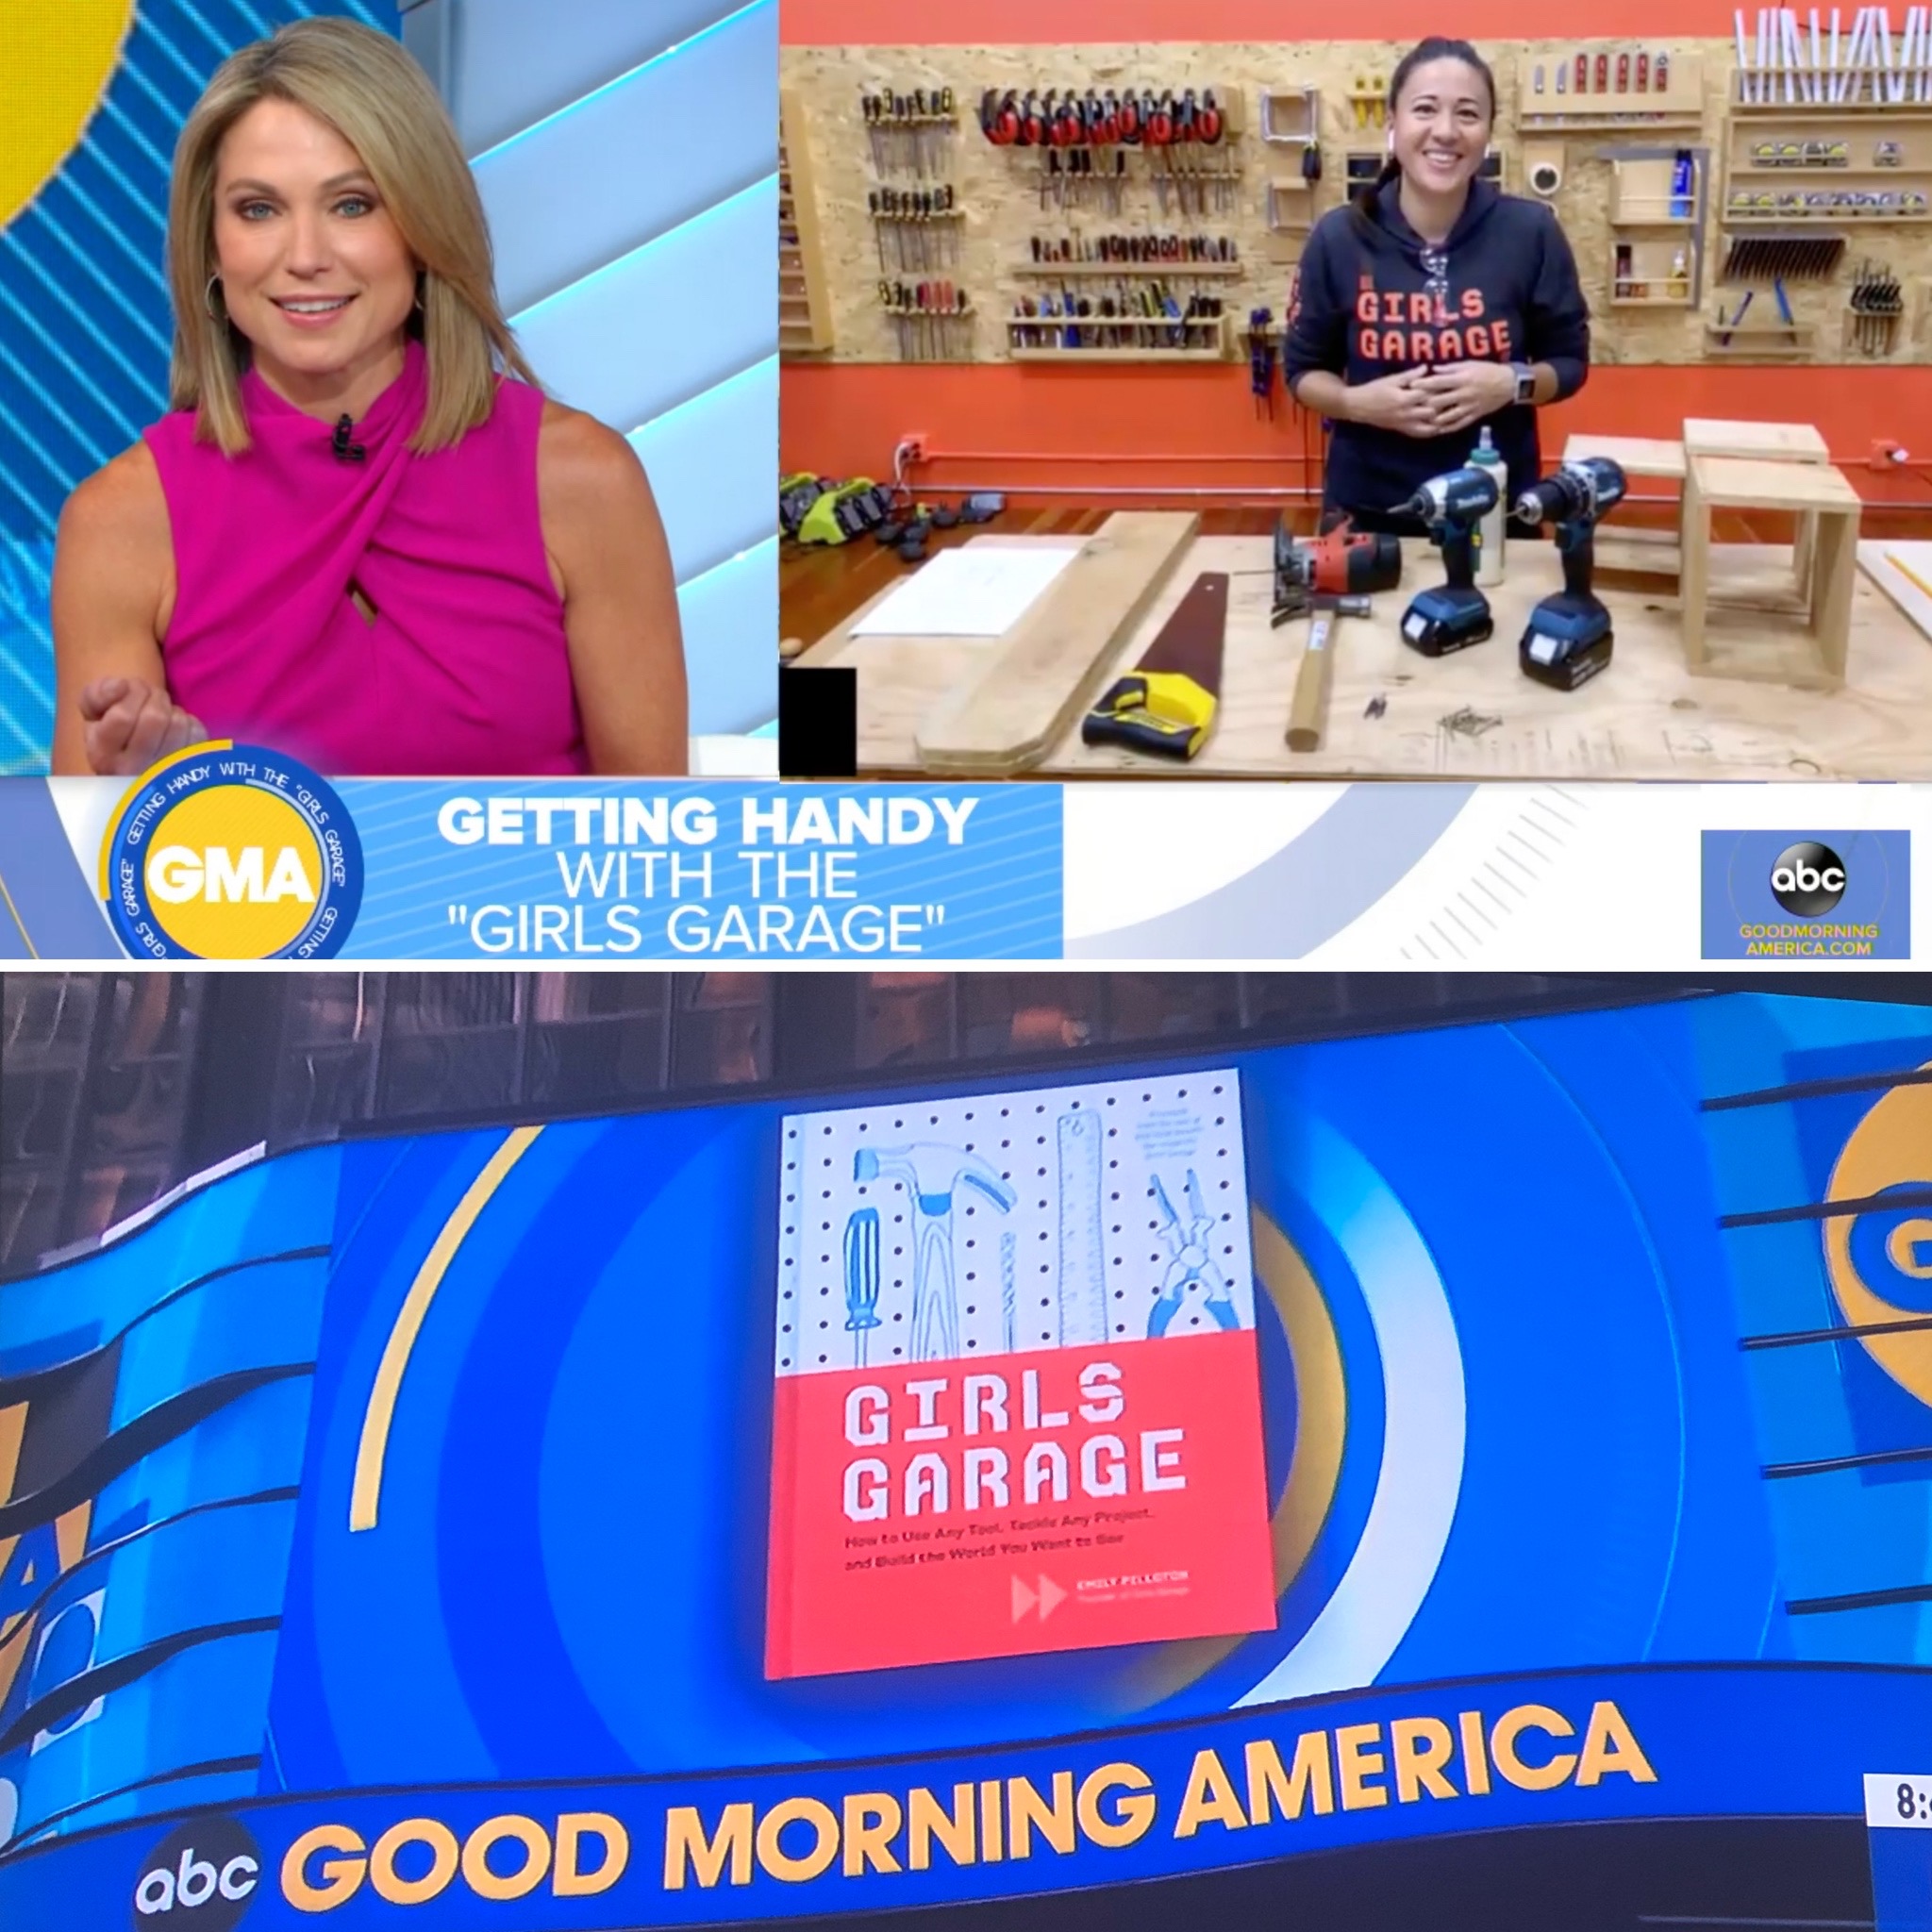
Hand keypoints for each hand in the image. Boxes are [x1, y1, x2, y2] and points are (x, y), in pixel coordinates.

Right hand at [78, 677, 206, 775]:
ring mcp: (164, 773)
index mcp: (103, 754)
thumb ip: (95, 695)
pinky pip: (197, 732)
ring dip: (172, 708)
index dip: (132, 691)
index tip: (130, 687)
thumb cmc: (112, 732)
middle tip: (150, 695)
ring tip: (162, 712)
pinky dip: (189, 721)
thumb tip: (120, 686)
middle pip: (155, 717)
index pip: (122, 716)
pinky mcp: (190, 768)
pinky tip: (176, 728)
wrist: (137, 770)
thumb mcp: (92, 713)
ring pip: (178, 723)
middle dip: (155, 695)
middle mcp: (133, 769)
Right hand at [1344, 369, 1441, 437]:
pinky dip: (1430, 431)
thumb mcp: (1391, 379)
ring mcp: (1404, 424)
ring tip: (1449, 414)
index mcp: (1404, 398)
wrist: (1358, 406)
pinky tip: (1439, 427)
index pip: (1428, 394)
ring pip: (1429, 427)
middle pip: (1432, 412)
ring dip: (1440, 421)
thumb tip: (1427, 367)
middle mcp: (1406, 414)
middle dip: (1442, 405)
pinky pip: (1419, 434)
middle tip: (1452, 398)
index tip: (1449, 383)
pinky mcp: (1402, 430)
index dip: (1440, 388)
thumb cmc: (1374, 389)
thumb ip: (1410, 375)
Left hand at [1410, 361, 1518, 437]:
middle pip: (1439, 401)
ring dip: (1433, 419)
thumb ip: (1450, 368)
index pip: (1438, 382)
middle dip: (1424, 404)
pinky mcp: (1474, 416)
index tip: (1411, 385)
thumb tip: (1432, 369)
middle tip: (1412, 406)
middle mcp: (1464, 394)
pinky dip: (1447, 428)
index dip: (1423, 384)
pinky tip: (1437, 429)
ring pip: (1447, 416)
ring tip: (1422, 420)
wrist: (1508, 383)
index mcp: (1462, 379)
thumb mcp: (1469, 364)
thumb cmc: (1487, 370)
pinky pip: (1459, 424)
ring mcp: (1469, 407)